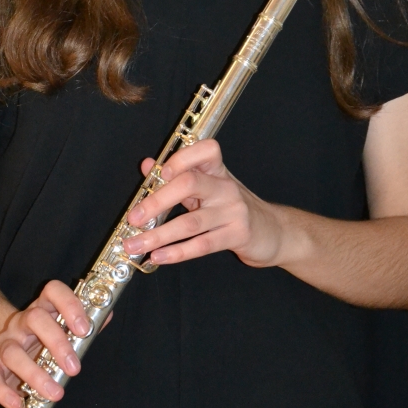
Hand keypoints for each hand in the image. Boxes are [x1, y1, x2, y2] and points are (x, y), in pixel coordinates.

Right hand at [0, 280, 92, 407]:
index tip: (84, 328)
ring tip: (55, 393)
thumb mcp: (60, 325)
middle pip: (35, 319)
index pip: (53, 291)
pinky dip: (4, 392)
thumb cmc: (39, 336)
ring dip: (35, 374)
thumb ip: (84, 322)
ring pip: (13, 352)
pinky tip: (19, 403)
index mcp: (42, 307)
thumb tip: (107, 314)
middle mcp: (21, 321)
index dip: (69, 305)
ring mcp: (4, 342)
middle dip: (56, 343)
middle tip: (74, 368)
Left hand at [124, 139, 283, 267]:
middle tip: (133, 219)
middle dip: (157, 202)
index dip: (181, 158)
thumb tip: (146, 165)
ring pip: (191, 222)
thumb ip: (178, 176)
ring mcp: (233, 211)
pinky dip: (177, 252)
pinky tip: (158, 256)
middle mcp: (225, 186)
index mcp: (217, 170)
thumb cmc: (232, 207)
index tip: (160, 173)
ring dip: (159, 235)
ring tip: (135, 245)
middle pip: (190, 184)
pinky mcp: (237, 235)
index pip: (204, 150)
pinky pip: (202, 244)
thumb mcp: (208, 187)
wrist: (273, 231)